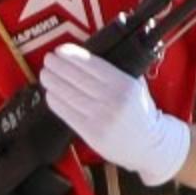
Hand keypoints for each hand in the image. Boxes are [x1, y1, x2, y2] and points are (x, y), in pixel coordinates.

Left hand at [41, 45, 194, 184]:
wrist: (150, 145)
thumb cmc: (140, 112)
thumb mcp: (136, 86)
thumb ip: (118, 71)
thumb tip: (88, 56)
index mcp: (125, 84)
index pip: (92, 65)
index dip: (73, 56)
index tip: (61, 50)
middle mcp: (113, 100)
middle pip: (78, 79)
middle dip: (59, 67)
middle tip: (48, 59)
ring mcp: (102, 118)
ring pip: (70, 95)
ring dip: (53, 82)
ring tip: (45, 74)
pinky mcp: (92, 134)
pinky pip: (68, 114)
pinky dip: (56, 102)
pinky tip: (50, 94)